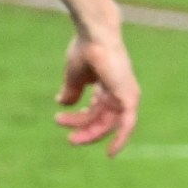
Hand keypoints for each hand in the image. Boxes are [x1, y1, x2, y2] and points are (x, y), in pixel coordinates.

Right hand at [56, 28, 139, 155]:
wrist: (94, 35)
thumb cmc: (86, 49)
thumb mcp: (75, 75)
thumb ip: (71, 90)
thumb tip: (63, 103)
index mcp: (108, 88)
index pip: (95, 112)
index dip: (77, 120)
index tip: (58, 119)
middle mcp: (119, 93)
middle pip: (102, 121)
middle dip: (84, 130)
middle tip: (68, 140)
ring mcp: (126, 95)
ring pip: (109, 124)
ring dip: (91, 134)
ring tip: (72, 140)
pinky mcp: (129, 97)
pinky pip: (127, 124)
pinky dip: (121, 138)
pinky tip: (112, 152)